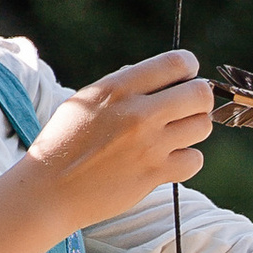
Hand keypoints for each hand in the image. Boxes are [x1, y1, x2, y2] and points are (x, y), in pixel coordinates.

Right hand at [24, 50, 213, 224]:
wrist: (50, 190)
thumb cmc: (65, 142)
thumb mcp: (86, 100)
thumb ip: (123, 85)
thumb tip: (160, 76)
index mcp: (118, 87)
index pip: (177, 62)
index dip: (189, 67)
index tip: (185, 78)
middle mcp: (138, 113)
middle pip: (200, 94)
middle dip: (198, 99)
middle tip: (184, 108)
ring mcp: (149, 146)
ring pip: (202, 127)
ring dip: (192, 129)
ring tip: (172, 135)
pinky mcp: (154, 174)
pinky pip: (195, 160)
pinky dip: (186, 160)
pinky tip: (167, 160)